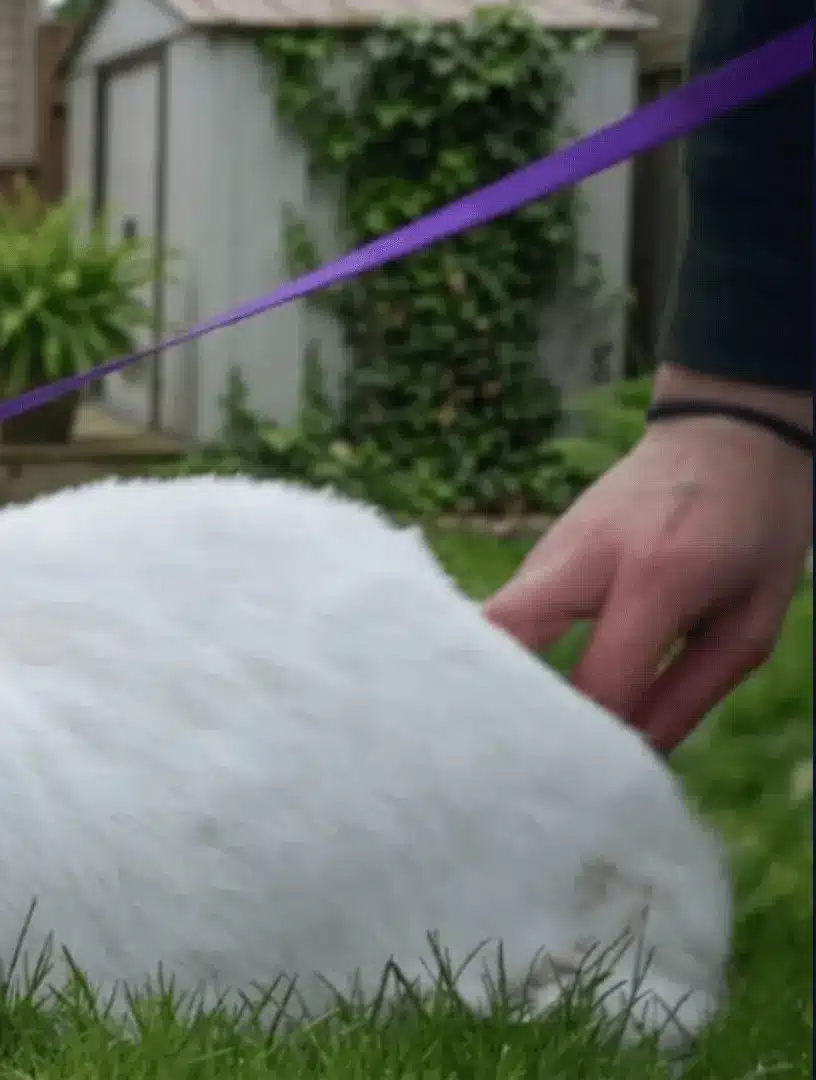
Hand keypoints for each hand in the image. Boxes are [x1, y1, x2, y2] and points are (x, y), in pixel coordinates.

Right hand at [485, 366, 811, 752]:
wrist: (728, 431)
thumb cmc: (756, 529)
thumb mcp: (752, 618)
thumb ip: (692, 689)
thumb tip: (637, 757)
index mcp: (657, 576)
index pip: (599, 678)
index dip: (587, 739)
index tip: (576, 786)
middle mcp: (585, 556)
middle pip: (501, 635)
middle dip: (493, 701)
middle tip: (494, 758)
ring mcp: (551, 547)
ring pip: (493, 623)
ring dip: (494, 678)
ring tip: (493, 734)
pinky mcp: (540, 548)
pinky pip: (510, 611)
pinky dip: (506, 654)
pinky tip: (512, 691)